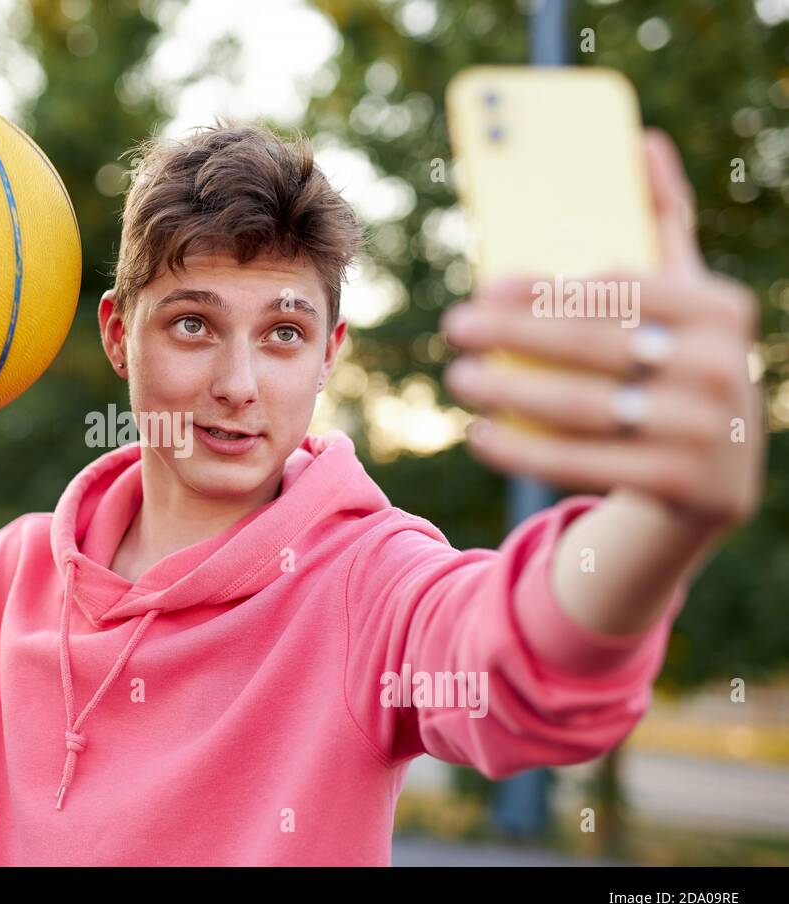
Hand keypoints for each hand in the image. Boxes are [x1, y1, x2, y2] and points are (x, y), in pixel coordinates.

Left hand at [439, 128, 764, 536]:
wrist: (715, 476)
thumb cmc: (679, 365)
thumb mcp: (683, 298)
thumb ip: (662, 225)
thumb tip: (644, 141)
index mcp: (721, 309)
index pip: (620, 290)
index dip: (548, 289)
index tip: (486, 288)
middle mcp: (722, 368)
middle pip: (594, 344)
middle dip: (515, 334)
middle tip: (456, 326)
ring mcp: (706, 432)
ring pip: (584, 406)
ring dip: (509, 390)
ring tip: (459, 376)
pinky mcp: (681, 487)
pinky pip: (583, 463)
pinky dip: (523, 448)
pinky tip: (479, 432)